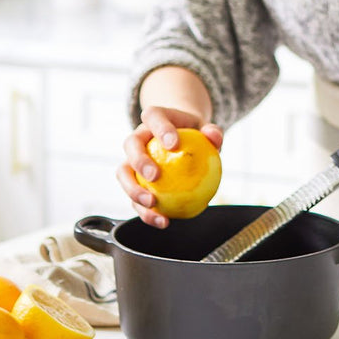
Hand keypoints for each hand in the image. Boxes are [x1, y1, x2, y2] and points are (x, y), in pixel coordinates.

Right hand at [117, 106, 223, 227]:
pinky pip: (135, 197)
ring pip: (123, 173)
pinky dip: (146, 212)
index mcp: (154, 118)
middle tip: (155, 177)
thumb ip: (212, 132)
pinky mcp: (134, 182)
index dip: (159, 128)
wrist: (180, 142)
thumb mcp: (206, 130)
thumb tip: (214, 137)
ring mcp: (132, 160)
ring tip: (152, 204)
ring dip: (134, 191)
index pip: (153, 116)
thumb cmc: (194, 135)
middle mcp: (138, 137)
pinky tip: (163, 221)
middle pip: (130, 144)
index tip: (174, 143)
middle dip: (139, 161)